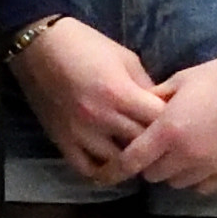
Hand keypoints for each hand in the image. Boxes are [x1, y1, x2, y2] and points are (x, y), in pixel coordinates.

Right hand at [8, 17, 166, 184]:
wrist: (39, 46)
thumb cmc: (86, 45)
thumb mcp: (126, 58)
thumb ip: (145, 86)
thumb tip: (162, 108)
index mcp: (120, 93)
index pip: (159, 121)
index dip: (173, 122)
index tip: (177, 122)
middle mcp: (101, 117)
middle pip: (142, 145)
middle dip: (156, 144)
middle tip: (164, 143)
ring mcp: (79, 133)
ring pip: (117, 163)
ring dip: (131, 160)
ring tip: (139, 155)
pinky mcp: (61, 140)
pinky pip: (86, 168)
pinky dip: (102, 172)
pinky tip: (111, 166)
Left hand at [116, 54, 216, 195]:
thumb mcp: (181, 80)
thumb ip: (155, 99)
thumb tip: (138, 109)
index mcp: (168, 131)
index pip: (132, 160)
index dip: (117, 168)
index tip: (109, 171)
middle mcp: (186, 155)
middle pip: (153, 174)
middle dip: (149, 163)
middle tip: (156, 148)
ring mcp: (210, 167)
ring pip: (177, 183)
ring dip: (173, 171)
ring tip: (180, 154)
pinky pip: (202, 188)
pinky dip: (196, 179)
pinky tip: (200, 163)